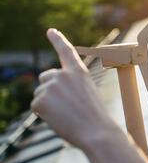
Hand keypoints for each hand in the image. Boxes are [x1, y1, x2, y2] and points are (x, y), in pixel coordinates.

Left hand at [31, 29, 120, 150]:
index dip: (58, 40)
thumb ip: (70, 87)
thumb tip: (47, 94)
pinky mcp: (40, 99)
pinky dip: (44, 114)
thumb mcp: (87, 95)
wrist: (96, 132)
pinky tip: (59, 119)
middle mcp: (63, 74)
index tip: (51, 31)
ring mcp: (50, 86)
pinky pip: (36, 106)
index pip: (66, 51)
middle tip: (66, 107)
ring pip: (40, 94)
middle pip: (45, 78)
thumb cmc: (95, 118)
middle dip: (49, 90)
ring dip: (49, 105)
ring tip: (67, 115)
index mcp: (79, 72)